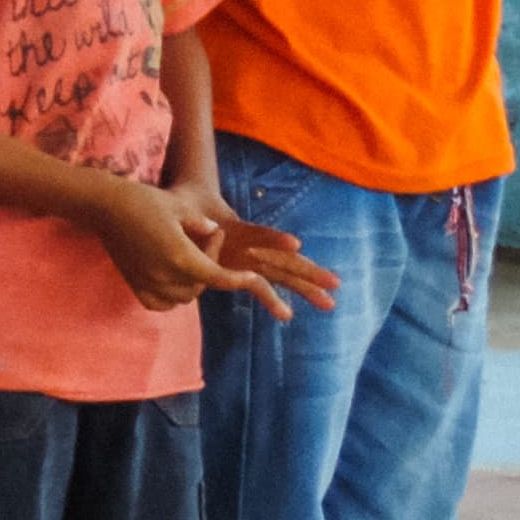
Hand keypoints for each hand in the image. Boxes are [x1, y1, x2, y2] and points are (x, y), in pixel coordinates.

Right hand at [91, 178, 286, 312]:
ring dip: (194, 283)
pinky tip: (172, 279)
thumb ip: (201, 223)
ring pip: (183, 297)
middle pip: (201, 287)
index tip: (254, 278)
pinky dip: (171, 297)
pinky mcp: (133, 283)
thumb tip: (213, 232)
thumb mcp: (179, 205)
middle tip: (207, 239)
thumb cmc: (142, 200)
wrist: (102, 205)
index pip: (218, 277)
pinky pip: (160, 303)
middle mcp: (165, 275)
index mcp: (180, 256)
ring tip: (190, 258)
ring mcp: (147, 282)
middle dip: (212, 267)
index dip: (240, 280)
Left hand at [168, 182, 339, 318]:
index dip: (273, 237)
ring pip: (282, 272)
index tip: (295, 243)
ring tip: (328, 303)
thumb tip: (204, 223)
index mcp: (236, 229)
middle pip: (281, 257)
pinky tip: (286, 315)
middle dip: (307, 271)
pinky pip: (260, 284)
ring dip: (304, 287)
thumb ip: (190, 216)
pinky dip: (272, 298)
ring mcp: (248, 257)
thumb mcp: (183, 207)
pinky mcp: (241, 268)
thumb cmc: (183, 204)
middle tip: (336, 284)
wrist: (187, 203)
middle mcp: (248, 244)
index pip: (258, 232)